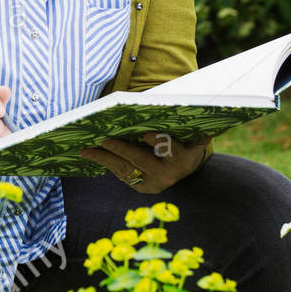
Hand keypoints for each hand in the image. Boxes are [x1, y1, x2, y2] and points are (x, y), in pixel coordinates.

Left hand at [78, 131, 210, 194]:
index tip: (147, 133)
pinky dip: (105, 163)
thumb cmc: (187, 140)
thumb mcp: (195, 134)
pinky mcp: (140, 187)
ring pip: (126, 171)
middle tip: (104, 139)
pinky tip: (91, 153)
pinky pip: (121, 174)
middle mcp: (168, 176)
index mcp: (184, 161)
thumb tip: (204, 104)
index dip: (160, 143)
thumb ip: (198, 125)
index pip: (172, 152)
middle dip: (122, 150)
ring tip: (86, 149)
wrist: (185, 165)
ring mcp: (152, 184)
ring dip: (104, 159)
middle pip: (142, 161)